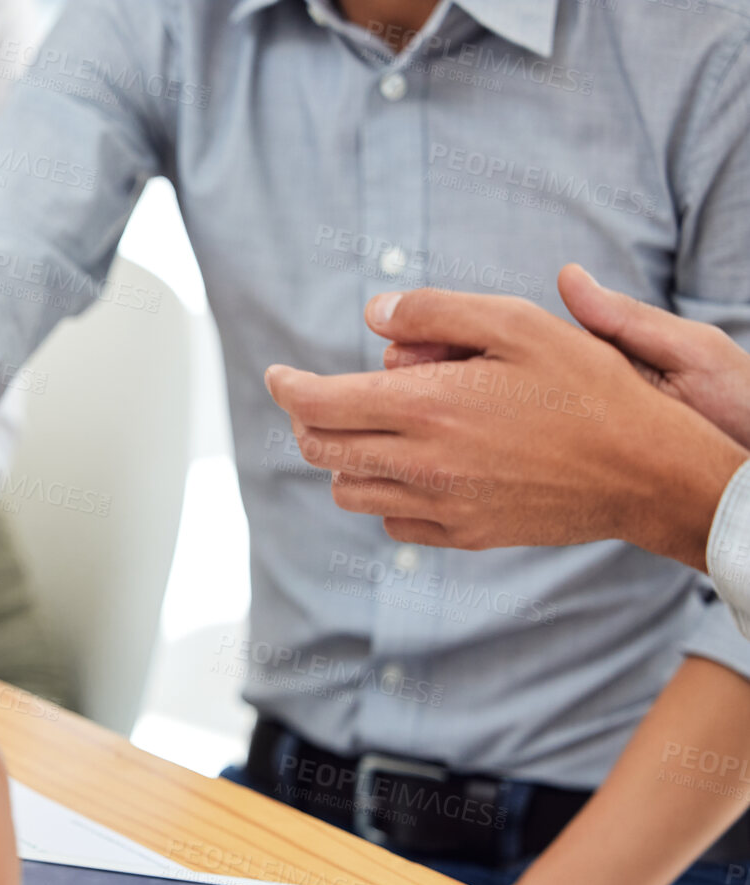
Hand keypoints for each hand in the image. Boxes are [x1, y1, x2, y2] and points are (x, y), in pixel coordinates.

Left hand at [265, 272, 747, 567]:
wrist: (644, 470)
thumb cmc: (587, 387)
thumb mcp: (519, 323)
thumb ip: (437, 312)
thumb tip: (373, 315)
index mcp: (426, 406)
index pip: (317, 403)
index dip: (287, 386)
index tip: (278, 375)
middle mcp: (421, 464)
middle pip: (321, 449)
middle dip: (309, 420)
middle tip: (321, 398)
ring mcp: (438, 507)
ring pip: (348, 491)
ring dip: (345, 459)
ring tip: (375, 431)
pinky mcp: (461, 535)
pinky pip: (391, 522)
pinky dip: (385, 495)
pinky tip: (415, 469)